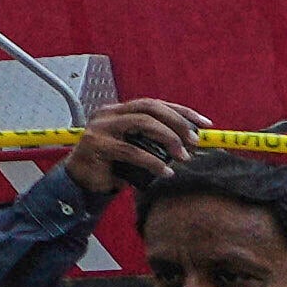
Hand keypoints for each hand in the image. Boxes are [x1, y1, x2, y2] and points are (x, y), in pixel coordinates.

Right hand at [59, 95, 205, 205]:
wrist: (81, 182)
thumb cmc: (112, 166)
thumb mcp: (136, 149)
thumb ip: (154, 142)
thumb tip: (191, 143)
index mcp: (119, 111)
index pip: (155, 104)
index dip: (182, 112)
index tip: (205, 124)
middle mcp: (108, 114)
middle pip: (149, 108)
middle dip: (177, 122)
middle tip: (195, 141)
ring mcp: (100, 128)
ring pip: (142, 123)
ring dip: (168, 138)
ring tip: (183, 156)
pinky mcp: (97, 145)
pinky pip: (132, 151)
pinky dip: (153, 162)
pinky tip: (166, 172)